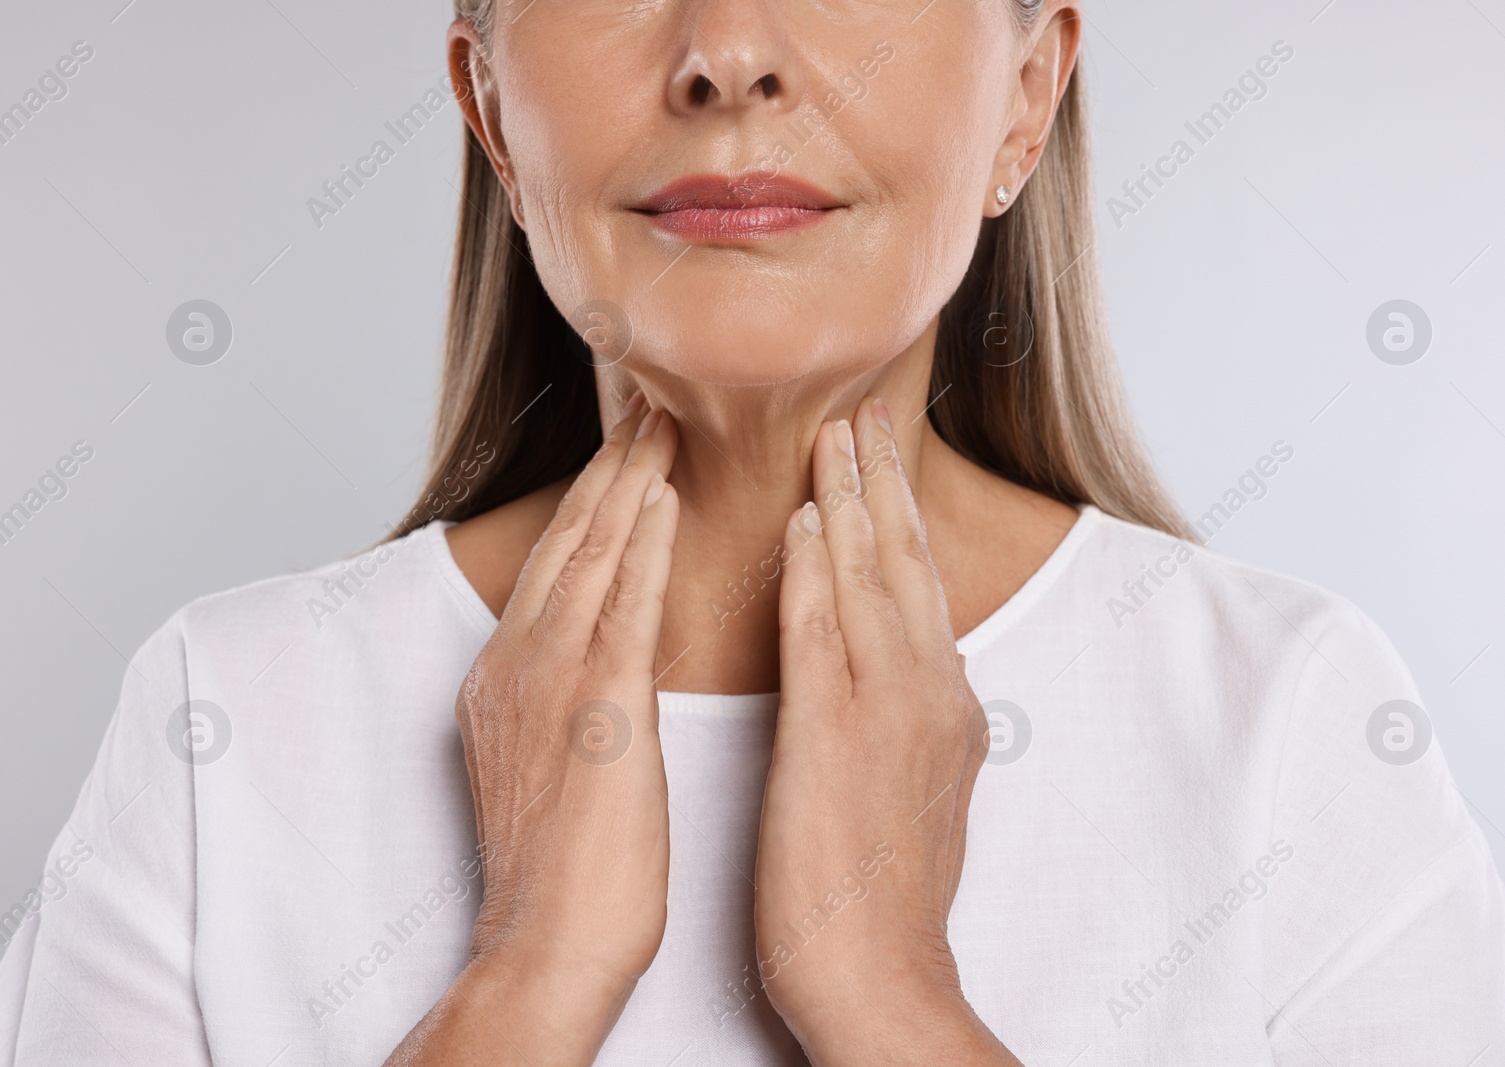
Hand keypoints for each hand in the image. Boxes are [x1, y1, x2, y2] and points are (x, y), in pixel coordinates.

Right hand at [386, 395, 679, 1065]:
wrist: (546, 945)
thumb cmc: (567, 874)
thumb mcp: (556, 764)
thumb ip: (573, 702)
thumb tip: (608, 668)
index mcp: (508, 677)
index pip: (557, 566)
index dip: (591, 501)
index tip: (625, 451)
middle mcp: (516, 663)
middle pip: (567, 541)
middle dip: (606, 468)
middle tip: (643, 403)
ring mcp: (547, 680)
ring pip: (588, 554)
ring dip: (624, 480)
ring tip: (658, 419)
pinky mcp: (593, 707)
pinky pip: (619, 603)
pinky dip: (640, 542)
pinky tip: (663, 494)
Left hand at [753, 398, 1018, 1064]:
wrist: (882, 976)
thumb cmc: (882, 897)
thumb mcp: (918, 791)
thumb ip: (911, 722)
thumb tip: (907, 681)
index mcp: (942, 704)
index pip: (918, 589)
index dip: (898, 518)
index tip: (879, 462)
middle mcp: (927, 691)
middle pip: (904, 564)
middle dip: (882, 484)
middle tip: (865, 413)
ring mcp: (889, 708)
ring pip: (870, 578)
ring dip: (850, 498)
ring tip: (835, 432)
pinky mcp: (839, 733)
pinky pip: (824, 629)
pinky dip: (814, 566)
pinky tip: (800, 516)